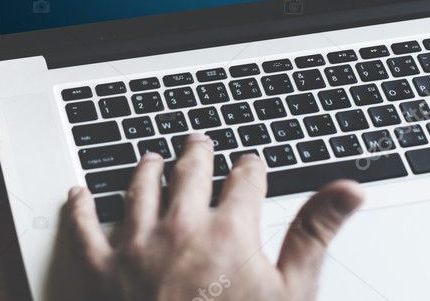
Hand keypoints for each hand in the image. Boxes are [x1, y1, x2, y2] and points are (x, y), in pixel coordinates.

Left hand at [67, 133, 363, 300]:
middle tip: (199, 143)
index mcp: (230, 230)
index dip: (251, 168)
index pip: (245, 179)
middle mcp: (180, 227)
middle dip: (198, 154)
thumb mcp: (292, 294)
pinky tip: (80, 193)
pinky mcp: (100, 270)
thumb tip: (349, 189)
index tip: (251, 164)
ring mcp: (136, 246)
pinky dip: (80, 206)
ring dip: (146, 169)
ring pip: (139, 188)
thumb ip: (315, 233)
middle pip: (189, 171)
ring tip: (150, 158)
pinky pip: (84, 227)